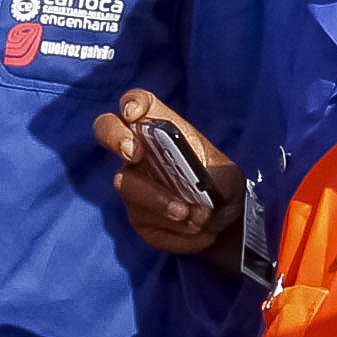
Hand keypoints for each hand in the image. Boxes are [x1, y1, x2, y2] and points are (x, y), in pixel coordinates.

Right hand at [90, 91, 241, 256]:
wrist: (225, 219)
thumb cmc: (221, 184)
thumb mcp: (228, 173)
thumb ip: (215, 179)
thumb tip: (198, 195)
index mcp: (163, 129)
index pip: (139, 102)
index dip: (131, 103)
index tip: (133, 113)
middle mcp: (140, 151)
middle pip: (108, 130)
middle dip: (116, 138)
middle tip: (135, 155)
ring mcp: (134, 184)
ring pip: (130, 188)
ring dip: (164, 205)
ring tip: (199, 218)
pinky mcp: (139, 217)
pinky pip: (148, 225)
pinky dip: (178, 234)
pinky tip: (201, 234)